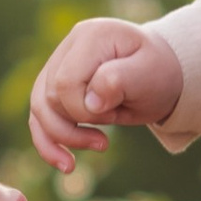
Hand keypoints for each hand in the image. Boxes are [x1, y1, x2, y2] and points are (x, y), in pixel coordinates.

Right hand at [29, 19, 183, 173]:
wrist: (161, 73)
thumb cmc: (158, 72)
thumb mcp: (150, 75)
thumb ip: (118, 81)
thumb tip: (89, 102)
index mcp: (91, 36)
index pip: (65, 83)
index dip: (85, 109)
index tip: (116, 111)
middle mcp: (68, 45)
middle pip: (49, 97)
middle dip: (79, 122)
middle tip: (114, 120)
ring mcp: (58, 64)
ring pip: (38, 108)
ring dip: (62, 138)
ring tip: (99, 145)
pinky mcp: (54, 85)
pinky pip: (39, 117)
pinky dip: (49, 143)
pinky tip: (66, 164)